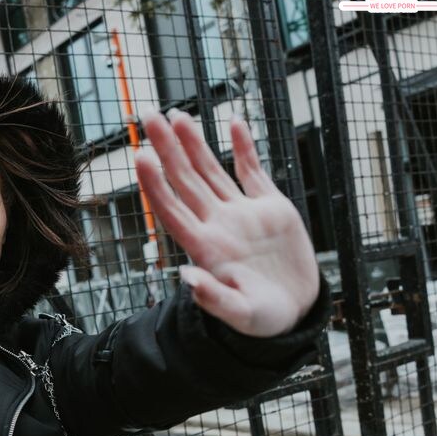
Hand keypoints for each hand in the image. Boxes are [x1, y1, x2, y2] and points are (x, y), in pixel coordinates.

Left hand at [134, 108, 319, 337]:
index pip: (172, 209)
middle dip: (167, 148)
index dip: (155, 184)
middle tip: (149, 116)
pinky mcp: (270, 209)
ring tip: (177, 115)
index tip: (140, 157)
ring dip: (195, 142)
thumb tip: (187, 279)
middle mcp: (218, 225)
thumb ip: (214, 300)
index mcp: (207, 248)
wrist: (296, 312)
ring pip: (211, 170)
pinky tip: (233, 122)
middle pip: (185, 180)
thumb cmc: (263, 320)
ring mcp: (242, 214)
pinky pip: (253, 172)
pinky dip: (244, 147)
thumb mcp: (241, 315)